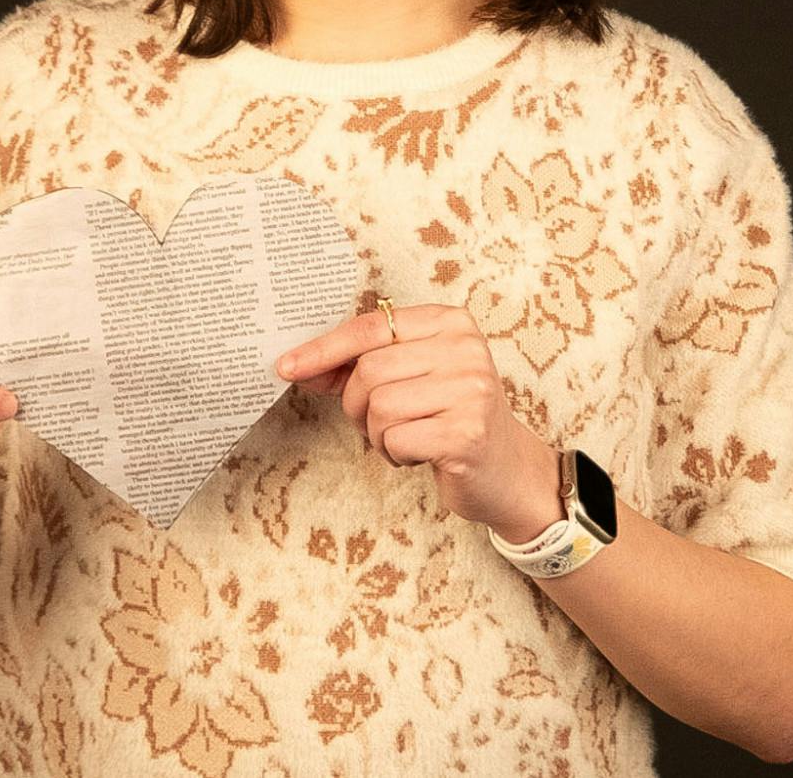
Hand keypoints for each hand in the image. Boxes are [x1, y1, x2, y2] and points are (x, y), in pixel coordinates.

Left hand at [274, 300, 556, 531]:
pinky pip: (396, 440)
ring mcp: (470, 389)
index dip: (323, 349)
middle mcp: (465, 348)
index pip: (370, 327)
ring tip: (408, 437)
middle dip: (357, 406)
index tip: (286, 366)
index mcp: (449, 322)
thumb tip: (296, 364)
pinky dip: (395, 455)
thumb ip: (359, 365)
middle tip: (379, 423)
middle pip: (369, 371)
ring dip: (378, 434)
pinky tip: (421, 455)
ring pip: (378, 408)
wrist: (507, 470)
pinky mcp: (467, 433)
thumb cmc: (449, 417)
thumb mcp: (411, 378)